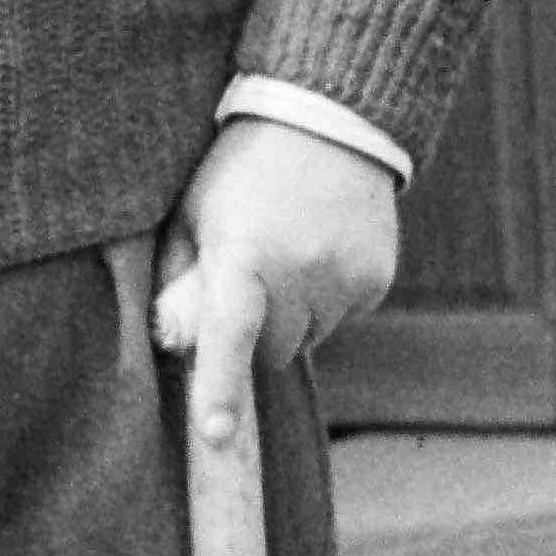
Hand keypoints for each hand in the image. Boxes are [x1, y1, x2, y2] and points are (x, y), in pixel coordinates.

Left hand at [152, 115, 401, 453]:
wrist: (326, 120)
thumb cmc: (239, 169)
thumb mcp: (193, 214)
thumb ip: (179, 279)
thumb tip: (179, 345)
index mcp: (244, 253)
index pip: (229, 334)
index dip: (220, 388)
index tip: (216, 435)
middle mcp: (301, 270)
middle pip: (270, 352)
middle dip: (254, 335)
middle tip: (247, 282)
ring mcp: (345, 277)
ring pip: (308, 340)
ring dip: (291, 317)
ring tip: (285, 253)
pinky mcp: (375, 280)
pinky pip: (340, 318)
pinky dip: (324, 300)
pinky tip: (317, 249)